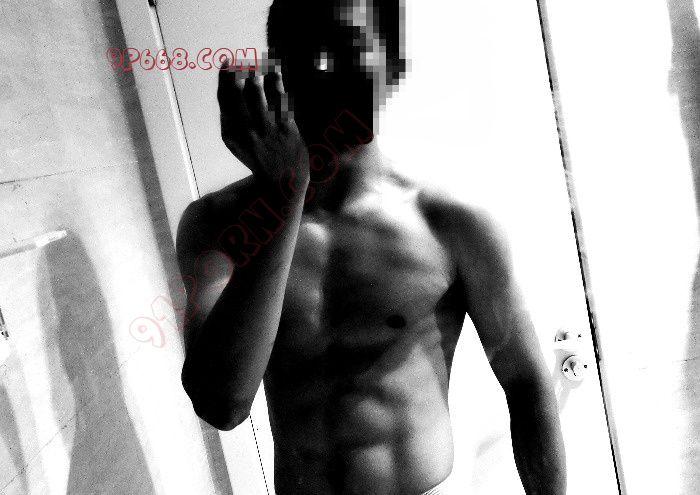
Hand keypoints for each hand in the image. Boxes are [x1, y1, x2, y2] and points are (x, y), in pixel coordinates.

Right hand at [217, 63, 308, 184]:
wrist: (282, 178)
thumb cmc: (258, 156)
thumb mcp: (236, 144)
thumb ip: (229, 120)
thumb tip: (226, 87)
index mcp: (232, 135)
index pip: (224, 100)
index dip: (224, 79)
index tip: (227, 63)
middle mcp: (247, 131)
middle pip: (238, 95)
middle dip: (237, 73)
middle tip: (239, 59)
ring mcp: (267, 129)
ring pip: (258, 95)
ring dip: (255, 75)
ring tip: (255, 63)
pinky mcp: (285, 127)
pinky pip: (279, 99)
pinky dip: (276, 82)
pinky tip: (275, 69)